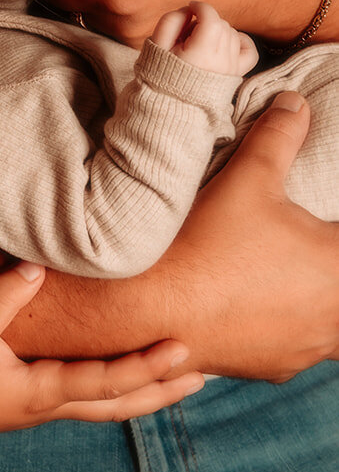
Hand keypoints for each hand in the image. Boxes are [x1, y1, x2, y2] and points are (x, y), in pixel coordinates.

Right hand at [0, 263, 204, 447]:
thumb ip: (0, 300)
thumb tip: (37, 268)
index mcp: (44, 392)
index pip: (108, 381)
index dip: (147, 366)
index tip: (184, 351)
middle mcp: (51, 405)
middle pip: (121, 404)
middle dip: (162, 389)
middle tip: (204, 376)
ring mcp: (42, 409)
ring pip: (107, 407)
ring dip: (145, 394)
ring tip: (177, 383)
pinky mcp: (30, 404)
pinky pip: (87, 401)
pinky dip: (116, 392)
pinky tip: (116, 380)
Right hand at [149, 93, 338, 378]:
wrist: (151, 311)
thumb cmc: (205, 244)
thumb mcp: (246, 178)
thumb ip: (279, 137)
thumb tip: (295, 104)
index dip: (330, 232)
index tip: (318, 226)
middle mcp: (334, 316)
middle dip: (327, 264)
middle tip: (305, 245)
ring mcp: (306, 348)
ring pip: (331, 325)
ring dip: (318, 300)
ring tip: (285, 273)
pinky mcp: (276, 367)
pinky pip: (299, 346)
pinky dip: (289, 326)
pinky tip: (259, 304)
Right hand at [151, 2, 256, 75]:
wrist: (172, 104)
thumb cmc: (162, 73)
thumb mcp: (158, 44)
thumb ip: (171, 20)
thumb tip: (189, 10)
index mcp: (201, 53)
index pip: (211, 17)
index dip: (200, 7)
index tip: (190, 7)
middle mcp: (221, 60)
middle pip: (221, 24)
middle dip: (205, 21)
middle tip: (188, 34)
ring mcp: (232, 67)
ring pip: (232, 34)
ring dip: (217, 31)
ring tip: (200, 43)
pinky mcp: (237, 73)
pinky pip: (249, 50)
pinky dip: (240, 41)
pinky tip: (226, 42)